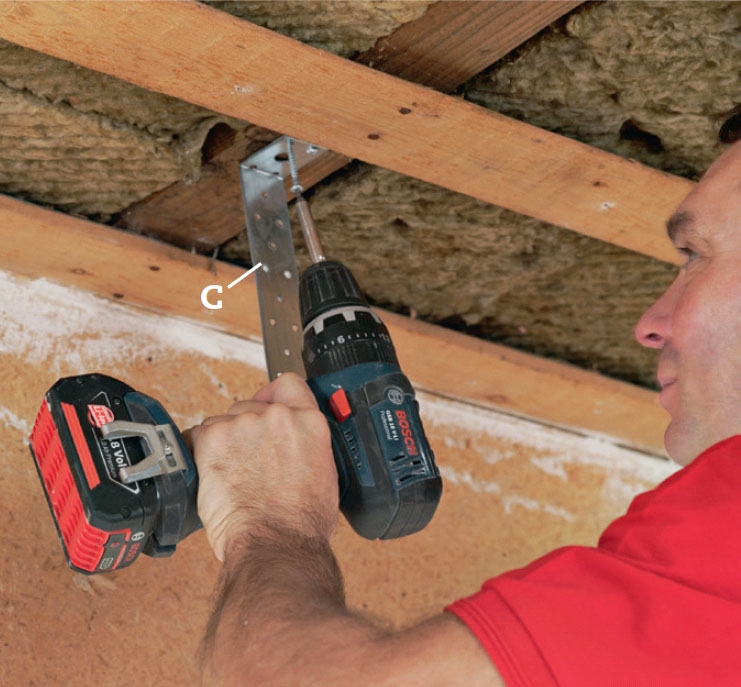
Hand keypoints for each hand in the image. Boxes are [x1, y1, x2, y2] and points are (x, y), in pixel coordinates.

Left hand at [188, 373, 337, 561]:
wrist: (276, 543)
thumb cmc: (301, 524)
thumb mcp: (324, 476)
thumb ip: (307, 449)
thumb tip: (295, 452)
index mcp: (310, 423)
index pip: (289, 386)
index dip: (273, 396)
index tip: (266, 408)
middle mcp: (278, 416)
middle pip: (250, 407)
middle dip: (245, 430)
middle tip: (245, 461)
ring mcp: (245, 424)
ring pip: (223, 422)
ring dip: (223, 443)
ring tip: (229, 475)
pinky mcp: (214, 438)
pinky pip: (198, 435)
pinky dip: (200, 453)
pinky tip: (211, 475)